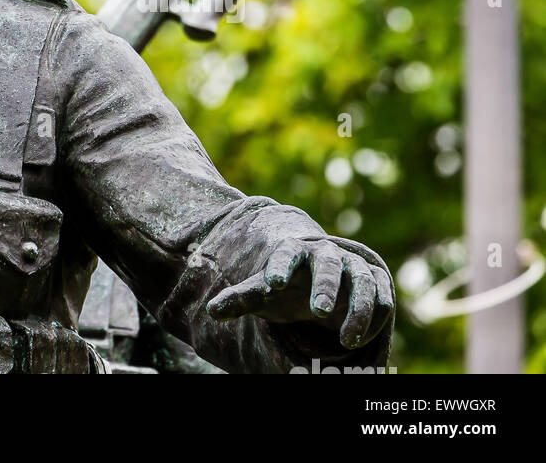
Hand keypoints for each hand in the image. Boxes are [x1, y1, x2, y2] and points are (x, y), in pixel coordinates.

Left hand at [206, 239, 393, 350]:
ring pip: (361, 280)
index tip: (273, 284)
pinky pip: (382, 293)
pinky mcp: (375, 279)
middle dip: (323, 285)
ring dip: (357, 309)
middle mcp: (325, 253)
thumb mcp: (264, 294)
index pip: (286, 253)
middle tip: (318, 311)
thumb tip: (212, 311)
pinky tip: (361, 337)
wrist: (319, 285)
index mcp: (294, 251)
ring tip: (345, 342)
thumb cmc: (287, 289)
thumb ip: (241, 298)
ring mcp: (352, 265)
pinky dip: (377, 315)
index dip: (279, 266)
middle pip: (327, 263)